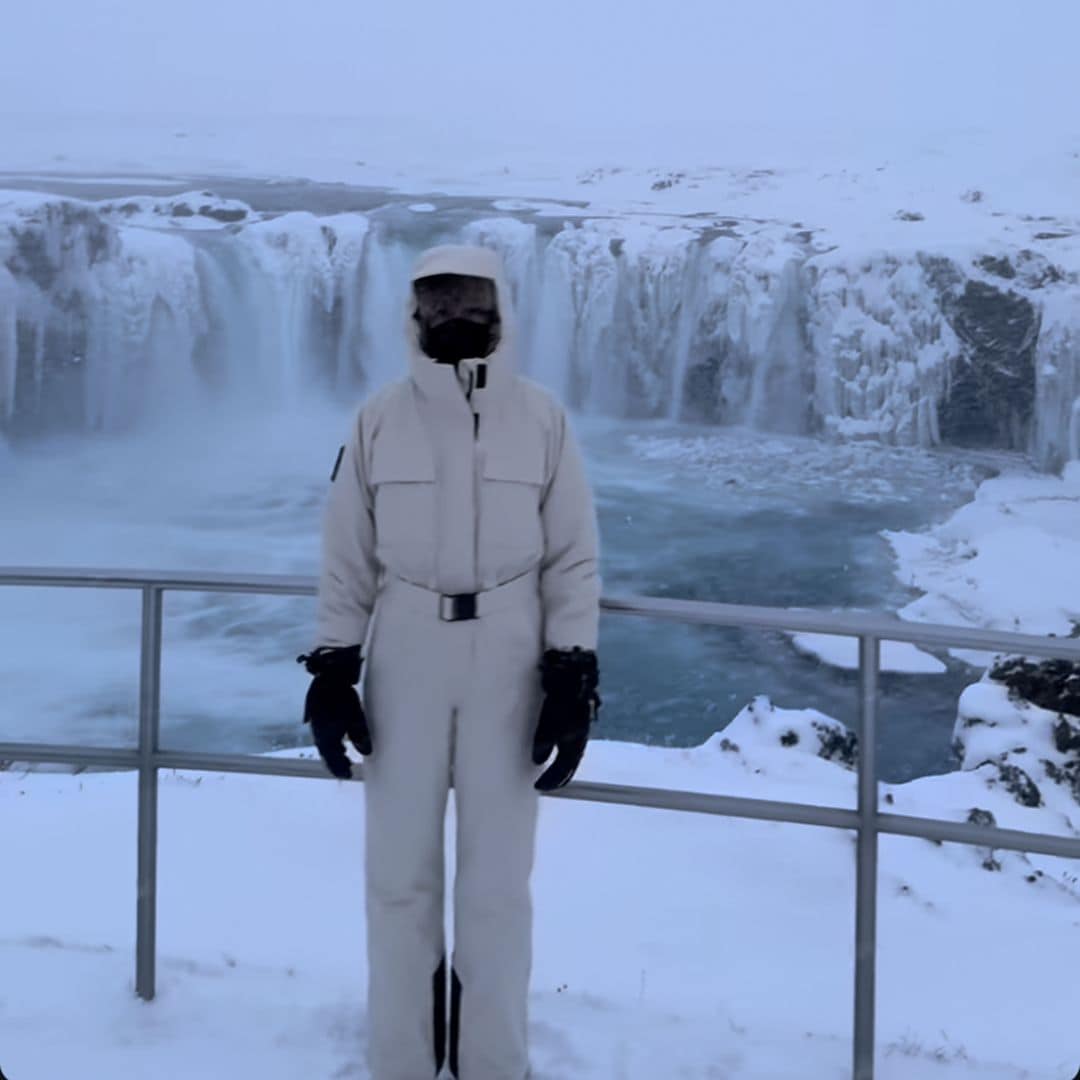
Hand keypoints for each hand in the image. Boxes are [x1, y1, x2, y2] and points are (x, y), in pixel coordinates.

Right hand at [297, 646, 371, 778]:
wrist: (329, 675)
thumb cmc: (343, 695)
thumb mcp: (355, 715)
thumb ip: (359, 734)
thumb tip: (367, 753)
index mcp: (326, 735)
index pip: (332, 757)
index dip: (339, 767)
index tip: (348, 775)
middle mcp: (319, 732)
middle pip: (327, 752)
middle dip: (336, 763)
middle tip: (346, 771)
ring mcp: (317, 723)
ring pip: (325, 744)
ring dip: (333, 754)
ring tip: (344, 760)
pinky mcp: (319, 715)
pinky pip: (324, 734)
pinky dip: (331, 742)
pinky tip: (340, 743)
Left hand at [532, 647, 599, 791]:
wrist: (575, 670)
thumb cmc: (560, 696)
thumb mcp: (548, 720)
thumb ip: (542, 742)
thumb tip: (538, 760)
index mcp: (575, 742)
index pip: (564, 769)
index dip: (551, 780)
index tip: (538, 787)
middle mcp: (581, 736)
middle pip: (570, 762)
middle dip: (558, 774)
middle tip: (544, 781)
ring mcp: (582, 725)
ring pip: (573, 751)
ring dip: (562, 762)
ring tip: (549, 766)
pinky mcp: (580, 715)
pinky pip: (573, 739)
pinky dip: (564, 748)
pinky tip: (556, 744)